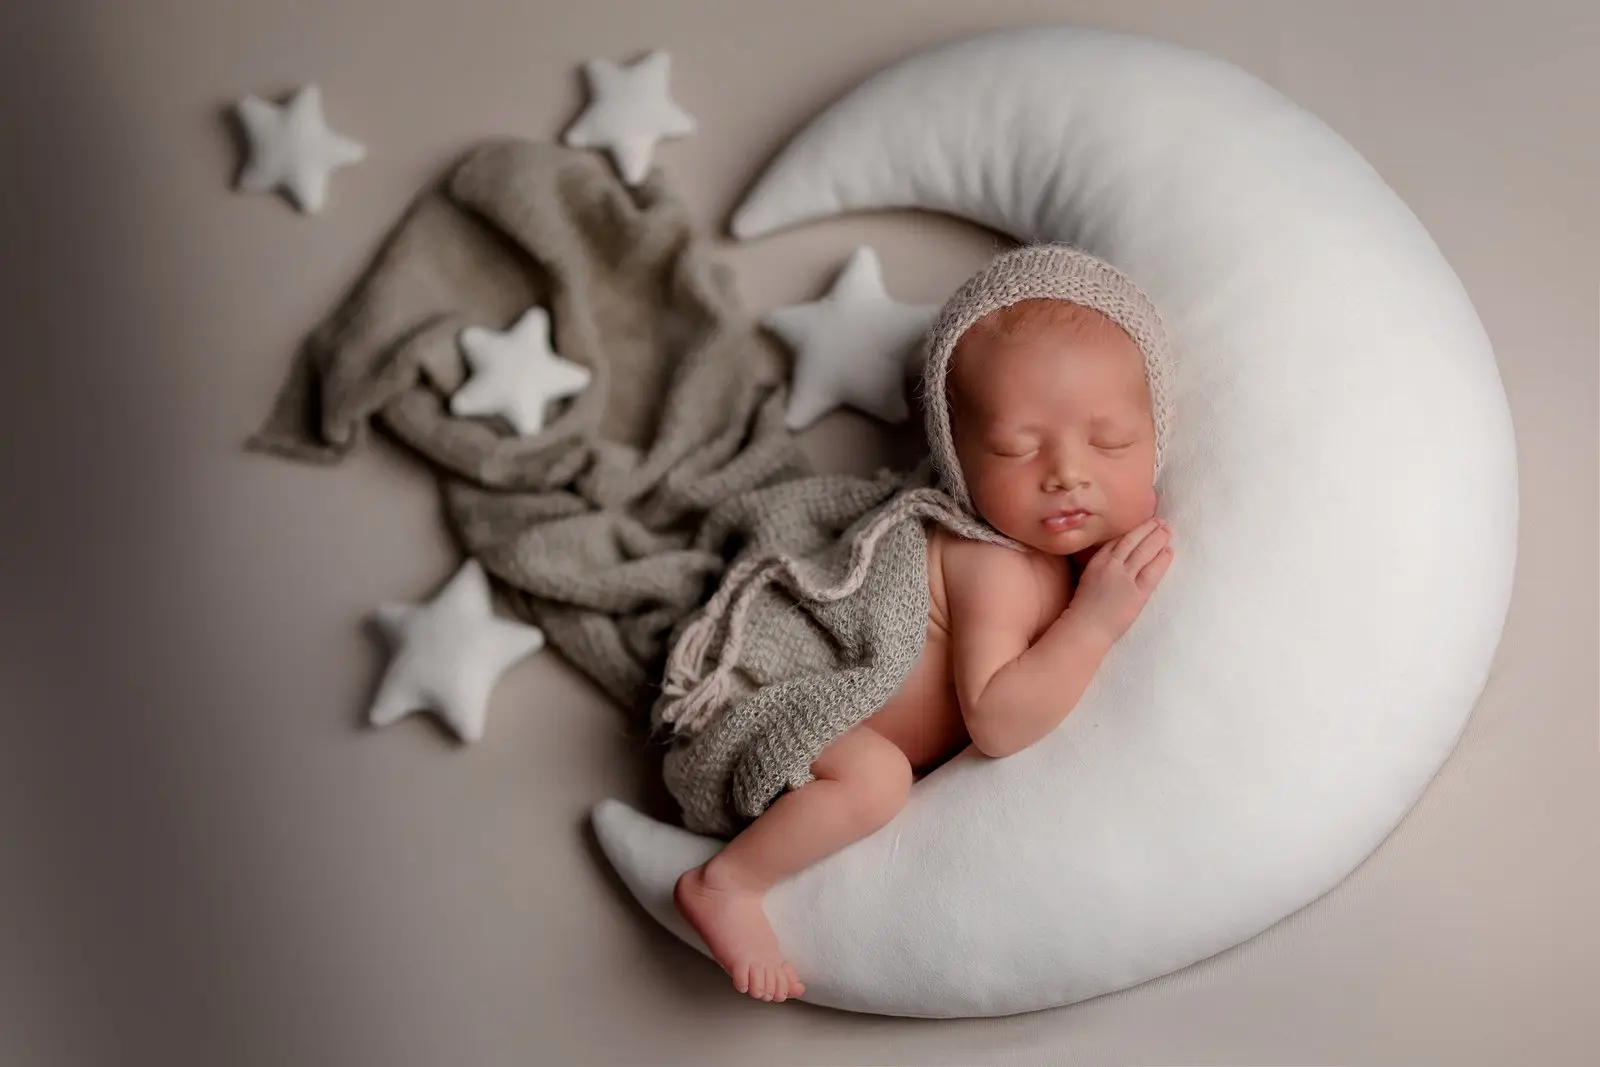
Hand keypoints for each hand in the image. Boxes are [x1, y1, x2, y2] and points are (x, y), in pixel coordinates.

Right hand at [1069, 518, 1173, 642]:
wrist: (1086, 628)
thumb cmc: (1083, 609)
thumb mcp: (1087, 580)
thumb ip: (1100, 568)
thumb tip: (1116, 561)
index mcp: (1097, 561)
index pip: (1118, 540)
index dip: (1133, 530)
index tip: (1144, 524)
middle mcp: (1111, 565)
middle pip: (1133, 541)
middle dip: (1148, 529)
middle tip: (1161, 521)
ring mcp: (1125, 579)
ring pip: (1144, 552)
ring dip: (1158, 538)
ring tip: (1168, 530)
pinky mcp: (1137, 593)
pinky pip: (1152, 572)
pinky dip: (1162, 560)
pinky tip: (1169, 551)